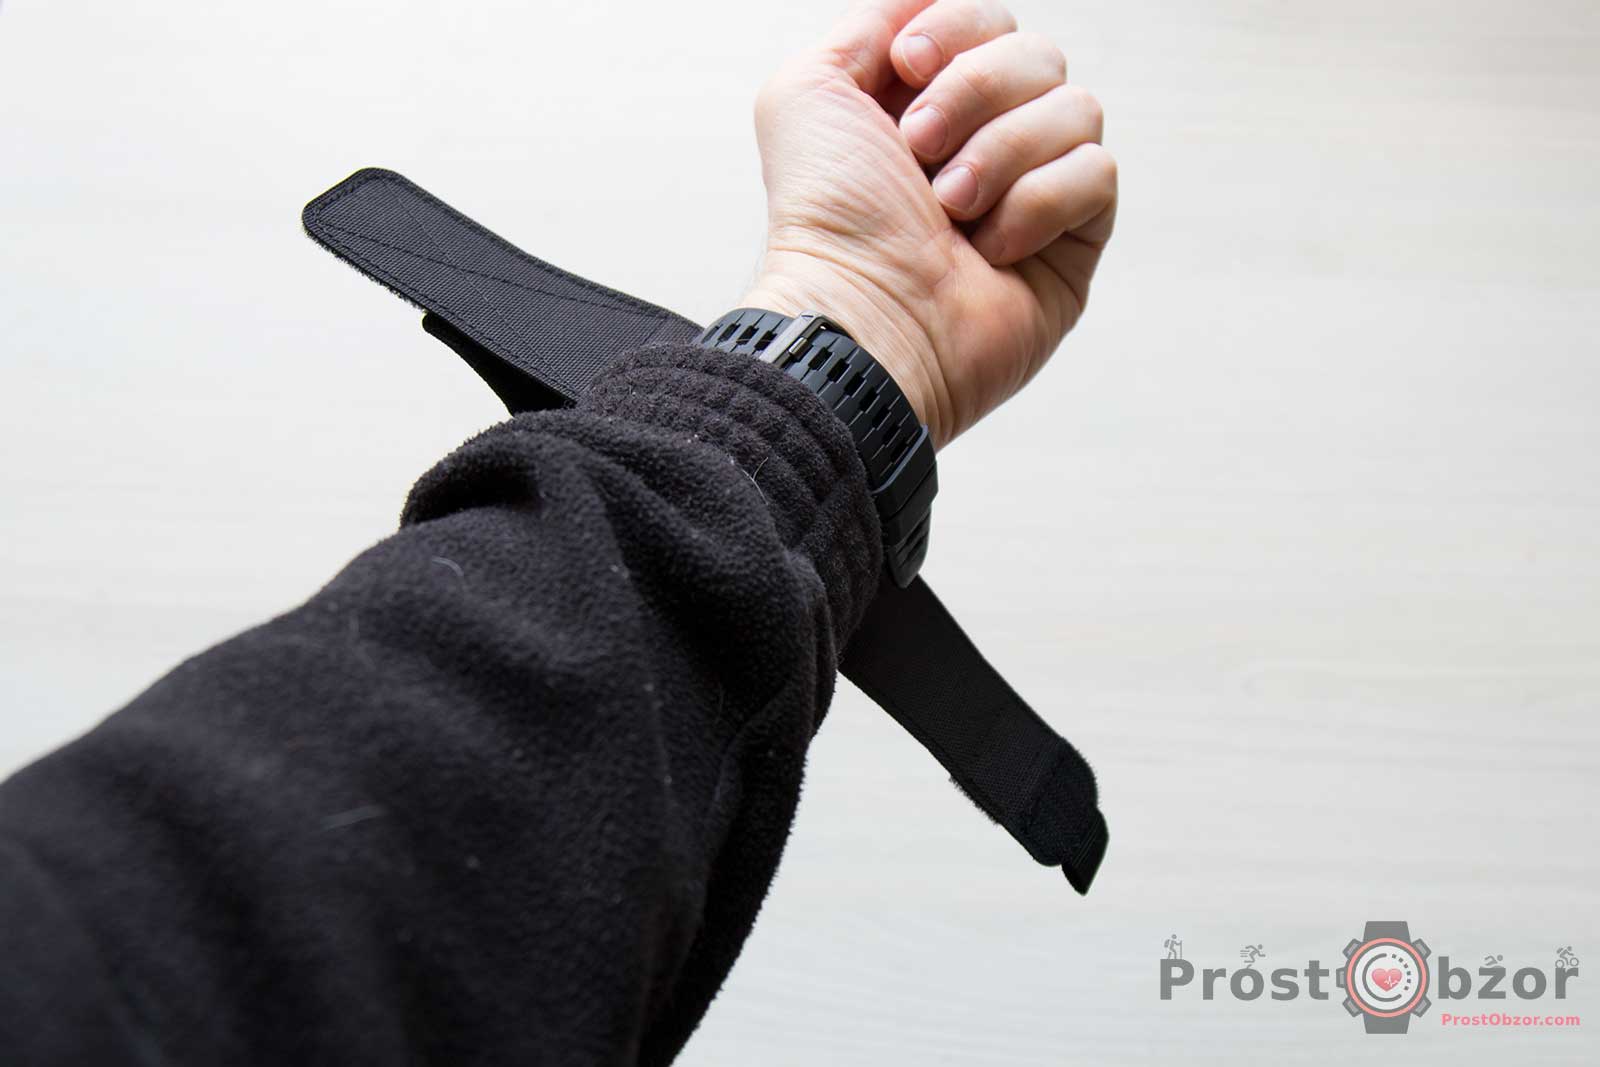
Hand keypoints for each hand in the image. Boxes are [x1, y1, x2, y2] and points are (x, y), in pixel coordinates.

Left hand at [741, 0, 1116, 447]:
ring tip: (951, 208)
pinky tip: (993, 247)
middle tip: (919, 151)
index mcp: (927, 104)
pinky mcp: (1075, 242)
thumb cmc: (827, 218)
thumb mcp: (809, 90)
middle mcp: (985, 143)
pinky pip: (1097, 173)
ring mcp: (1035, 191)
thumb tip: (926, 9)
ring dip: (1001, 153)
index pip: (987, 21)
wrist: (862, 313)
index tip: (906, 68)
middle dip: (974, 93)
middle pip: (1036, 54)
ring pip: (1076, 107)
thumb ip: (870, 24)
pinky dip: (1039, 204)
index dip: (955, 31)